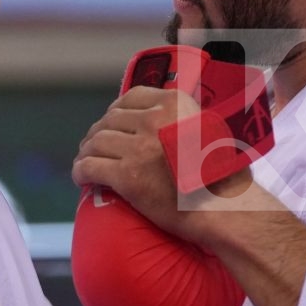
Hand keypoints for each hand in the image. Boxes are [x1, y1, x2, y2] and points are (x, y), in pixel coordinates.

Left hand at [71, 87, 249, 243]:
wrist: (225, 208)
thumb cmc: (224, 176)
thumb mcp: (209, 130)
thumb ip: (183, 120)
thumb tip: (164, 122)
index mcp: (174, 105)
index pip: (132, 97)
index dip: (116, 111)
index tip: (111, 122)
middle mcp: (154, 120)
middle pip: (110, 120)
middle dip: (98, 133)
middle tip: (93, 146)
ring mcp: (138, 148)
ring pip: (96, 142)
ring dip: (86, 152)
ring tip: (84, 161)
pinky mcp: (127, 176)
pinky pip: (91, 167)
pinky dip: (81, 171)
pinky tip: (80, 177)